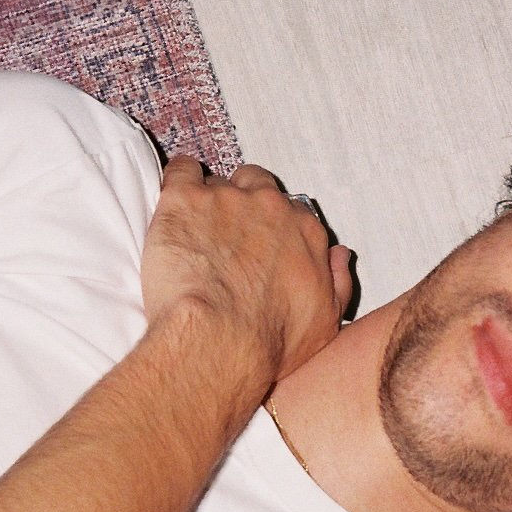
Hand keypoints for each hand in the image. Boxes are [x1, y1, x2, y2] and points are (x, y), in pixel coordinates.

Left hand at [140, 158, 353, 381]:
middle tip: (226, 230)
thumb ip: (338, 283)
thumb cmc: (269, 341)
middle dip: (243, 201)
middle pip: (257, 185)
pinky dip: (178, 178)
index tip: (260, 242)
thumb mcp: (326, 323)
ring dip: (208, 199)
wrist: (219, 341)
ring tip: (193, 226)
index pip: (292, 213)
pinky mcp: (186, 200)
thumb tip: (339, 255)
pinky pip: (181, 170)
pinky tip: (173, 195)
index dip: (273, 227)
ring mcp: (227, 199)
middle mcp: (270, 207)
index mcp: (304, 233)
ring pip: (217, 182)